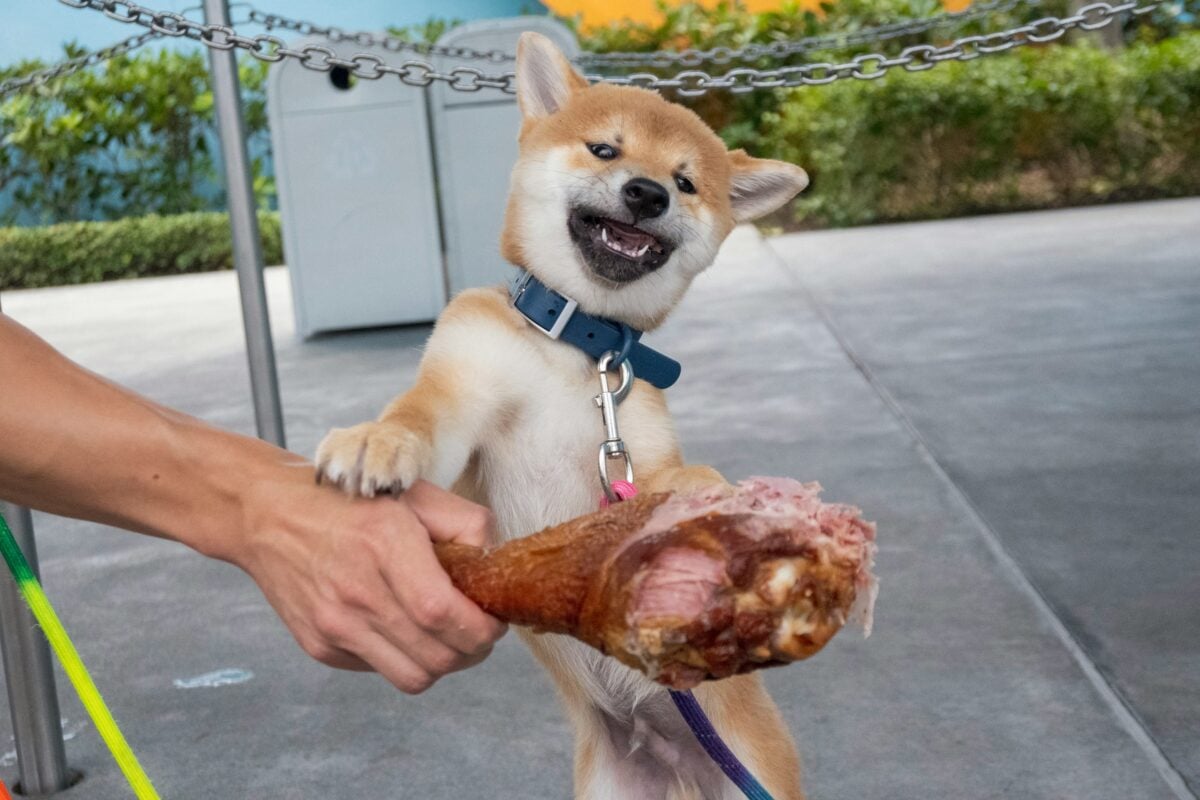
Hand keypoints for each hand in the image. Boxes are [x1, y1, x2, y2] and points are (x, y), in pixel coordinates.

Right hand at [235, 476, 506, 692]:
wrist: (267, 516)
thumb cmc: (349, 502)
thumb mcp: (415, 493)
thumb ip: (466, 524)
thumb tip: (494, 564)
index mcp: (384, 544)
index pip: (443, 613)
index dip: (480, 628)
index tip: (493, 619)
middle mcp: (356, 591)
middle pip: (437, 656)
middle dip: (472, 649)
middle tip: (477, 628)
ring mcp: (335, 625)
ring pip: (413, 677)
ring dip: (442, 663)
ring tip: (446, 635)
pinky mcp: (320, 646)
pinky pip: (381, 671)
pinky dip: (404, 658)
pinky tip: (403, 627)